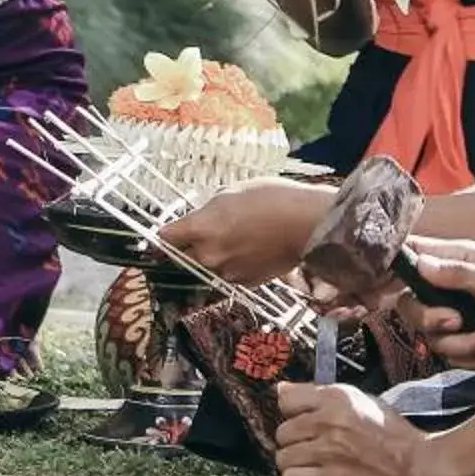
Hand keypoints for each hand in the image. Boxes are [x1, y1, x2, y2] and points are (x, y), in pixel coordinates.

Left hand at [160, 177, 328, 285]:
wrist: (308, 224)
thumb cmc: (273, 199)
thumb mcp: (231, 193)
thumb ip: (208, 211)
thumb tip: (200, 219)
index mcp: (200, 229)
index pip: (166, 238)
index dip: (167, 234)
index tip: (169, 231)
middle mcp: (209, 255)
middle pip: (187, 254)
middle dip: (195, 244)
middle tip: (214, 228)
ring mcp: (228, 272)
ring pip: (211, 264)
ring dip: (218, 254)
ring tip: (241, 235)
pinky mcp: (247, 282)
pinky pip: (232, 273)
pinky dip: (237, 264)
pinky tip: (254, 247)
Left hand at [274, 380, 473, 475]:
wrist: (424, 470)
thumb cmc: (397, 439)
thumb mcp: (364, 404)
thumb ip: (323, 398)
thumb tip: (280, 390)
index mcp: (337, 397)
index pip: (286, 400)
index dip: (294, 417)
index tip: (306, 428)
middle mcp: (327, 420)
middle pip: (282, 433)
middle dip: (296, 445)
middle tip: (316, 455)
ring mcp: (327, 450)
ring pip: (283, 458)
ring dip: (297, 468)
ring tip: (318, 471)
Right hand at [388, 235, 474, 372]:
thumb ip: (459, 272)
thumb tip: (421, 262)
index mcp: (457, 260)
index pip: (415, 254)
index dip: (396, 266)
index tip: (390, 283)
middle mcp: (450, 288)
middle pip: (411, 305)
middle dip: (431, 320)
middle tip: (456, 322)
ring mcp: (457, 318)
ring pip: (432, 337)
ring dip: (463, 345)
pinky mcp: (467, 344)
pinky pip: (452, 357)